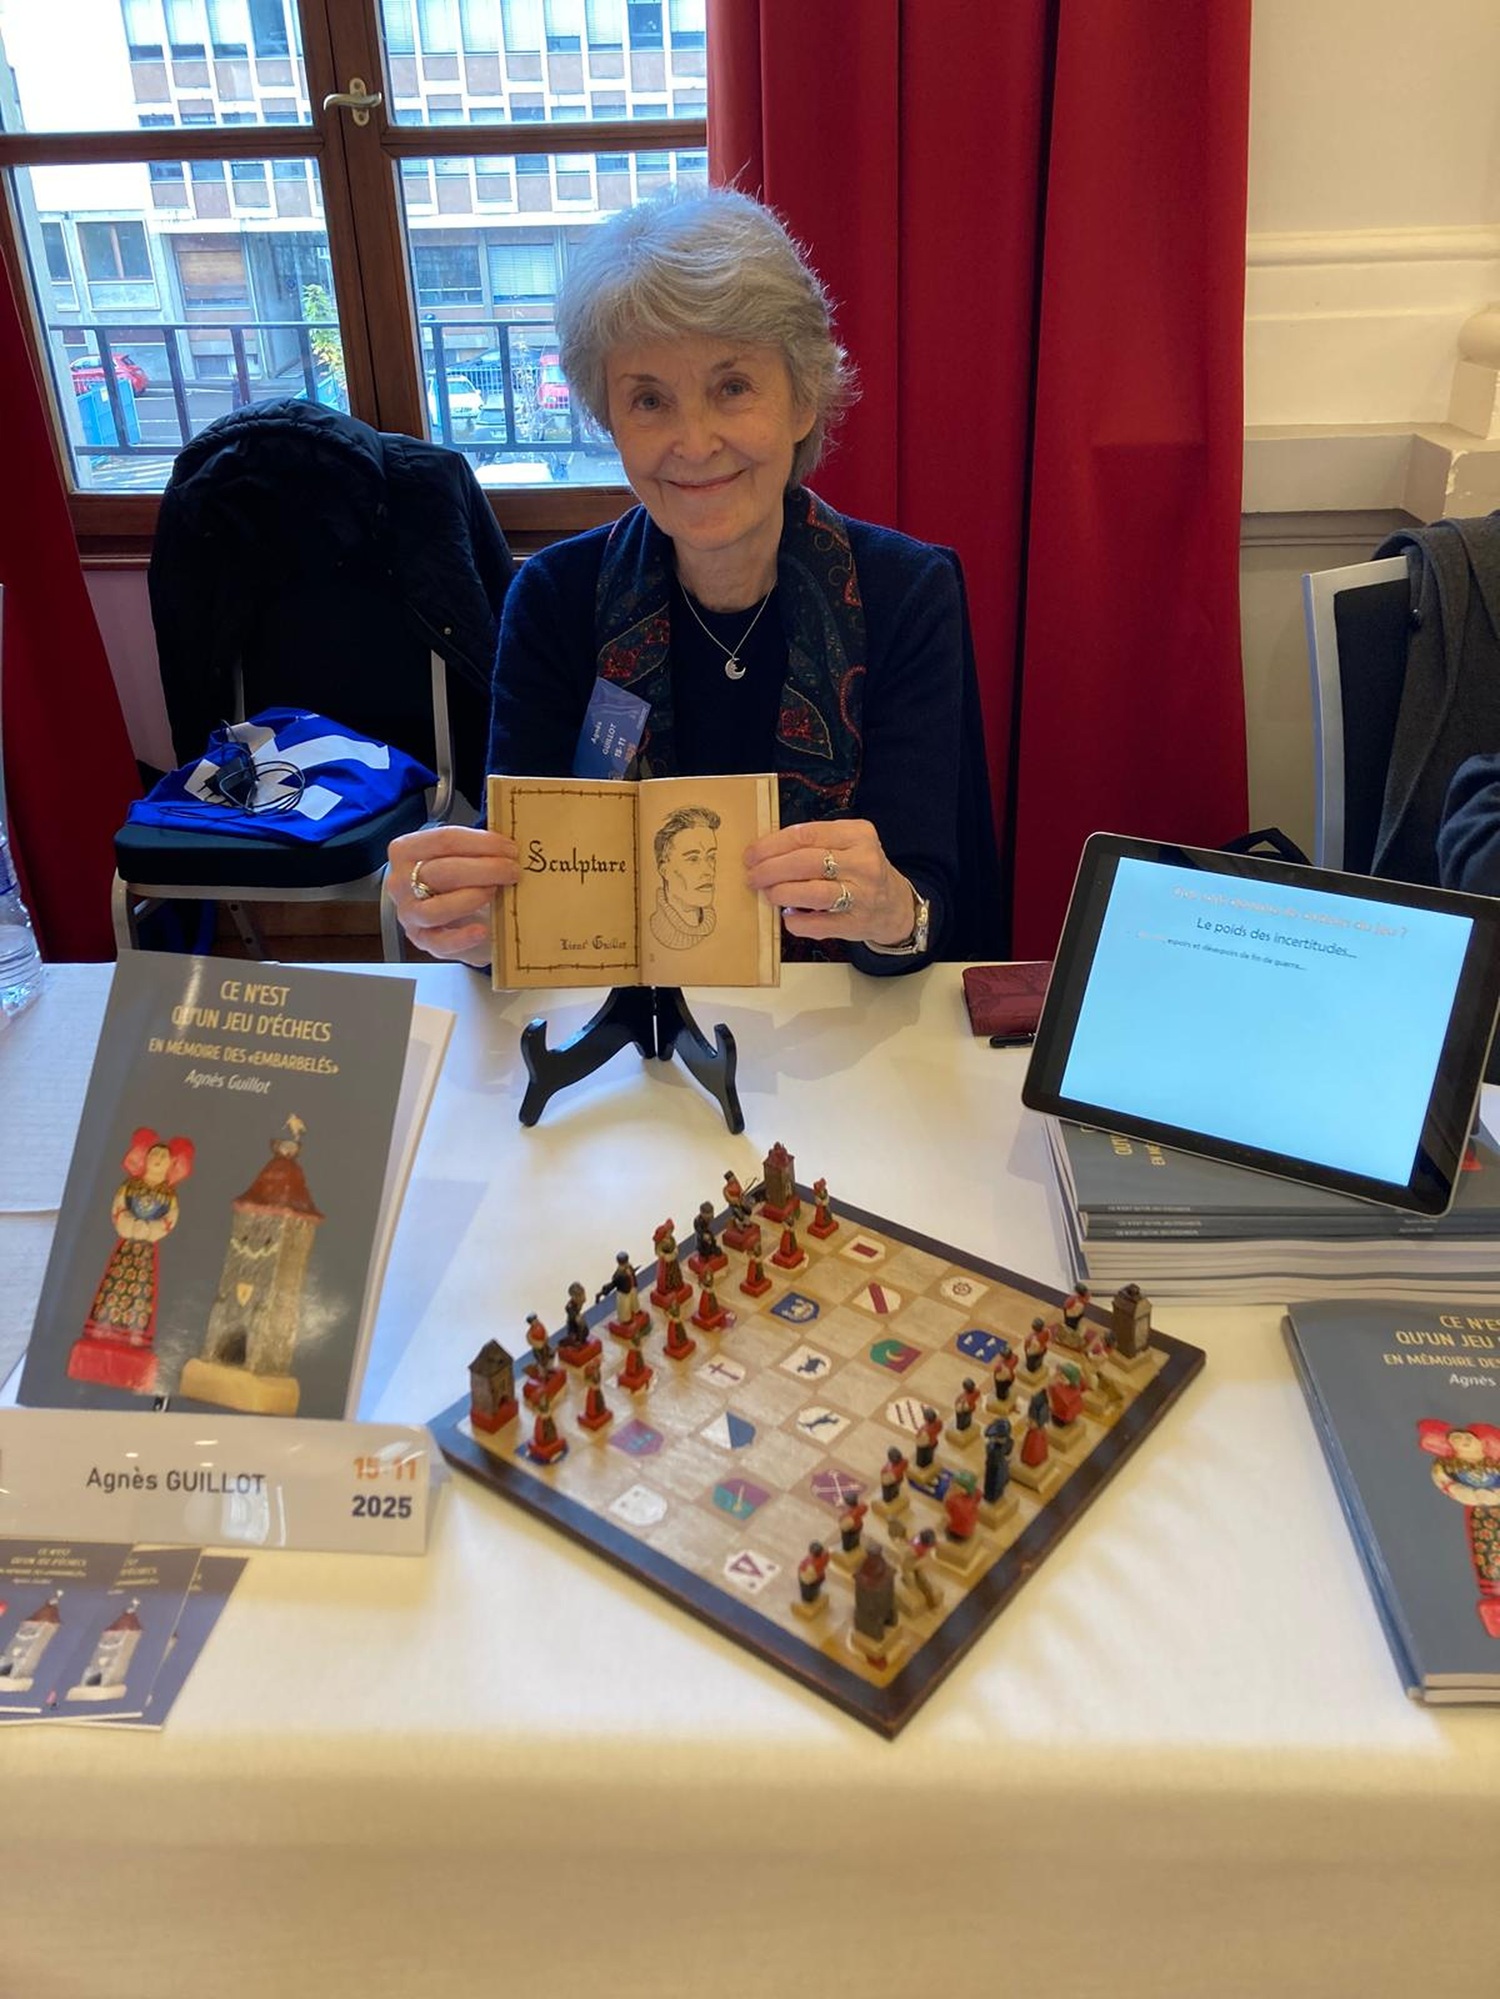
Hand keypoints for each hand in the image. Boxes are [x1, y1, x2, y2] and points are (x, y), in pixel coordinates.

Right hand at [387, 826, 520, 966]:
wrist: (455, 913)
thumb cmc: (458, 878)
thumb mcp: (462, 856)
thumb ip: (478, 848)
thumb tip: (509, 846)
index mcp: (407, 850)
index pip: (444, 841)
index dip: (481, 843)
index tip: (510, 848)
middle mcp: (401, 881)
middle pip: (442, 872)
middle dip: (484, 869)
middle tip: (512, 871)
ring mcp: (409, 913)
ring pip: (438, 908)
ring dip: (473, 898)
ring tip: (496, 893)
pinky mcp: (421, 940)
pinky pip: (440, 942)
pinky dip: (463, 937)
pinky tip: (482, 931)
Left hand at [743, 818, 916, 947]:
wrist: (895, 906)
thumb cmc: (860, 870)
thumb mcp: (847, 844)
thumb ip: (813, 843)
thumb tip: (764, 852)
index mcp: (858, 834)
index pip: (807, 834)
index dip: (773, 845)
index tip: (752, 854)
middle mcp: (863, 862)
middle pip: (806, 862)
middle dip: (771, 869)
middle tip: (753, 876)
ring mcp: (862, 895)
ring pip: (813, 893)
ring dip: (782, 893)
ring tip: (768, 894)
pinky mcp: (856, 923)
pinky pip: (819, 924)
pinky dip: (797, 921)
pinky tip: (787, 916)